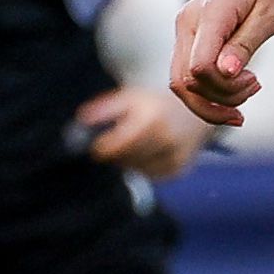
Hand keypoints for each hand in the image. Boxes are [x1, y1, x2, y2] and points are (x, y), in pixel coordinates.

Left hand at [75, 82, 207, 181]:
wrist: (192, 112)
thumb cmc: (155, 104)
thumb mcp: (130, 98)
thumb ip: (105, 109)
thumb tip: (81, 120)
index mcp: (152, 120)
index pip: (116, 147)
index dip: (101, 148)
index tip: (96, 145)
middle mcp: (166, 141)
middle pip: (124, 160)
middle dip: (114, 154)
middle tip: (114, 143)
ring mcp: (174, 158)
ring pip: (135, 170)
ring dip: (128, 161)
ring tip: (135, 143)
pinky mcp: (177, 170)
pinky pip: (149, 175)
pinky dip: (143, 167)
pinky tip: (148, 152)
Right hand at [168, 0, 273, 127]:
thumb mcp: (272, 15)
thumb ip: (246, 44)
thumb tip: (224, 73)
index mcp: (211, 13)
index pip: (199, 68)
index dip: (225, 87)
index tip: (257, 80)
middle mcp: (188, 20)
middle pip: (185, 81)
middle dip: (219, 99)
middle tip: (256, 87)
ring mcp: (186, 27)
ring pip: (182, 81)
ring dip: (214, 98)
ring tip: (250, 88)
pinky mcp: (191, 34)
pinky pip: (188, 72)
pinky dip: (209, 89)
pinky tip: (237, 89)